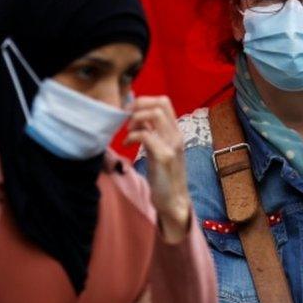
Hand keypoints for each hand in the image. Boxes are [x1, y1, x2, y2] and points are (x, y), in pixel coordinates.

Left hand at [123, 96, 191, 242]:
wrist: (173, 200)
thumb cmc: (163, 176)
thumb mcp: (158, 149)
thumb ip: (152, 133)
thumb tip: (137, 119)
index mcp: (175, 132)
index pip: (164, 101)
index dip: (144, 101)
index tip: (129, 112)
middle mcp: (176, 135)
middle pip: (160, 103)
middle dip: (138, 106)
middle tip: (126, 120)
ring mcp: (172, 145)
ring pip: (155, 114)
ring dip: (136, 119)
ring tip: (128, 132)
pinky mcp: (164, 157)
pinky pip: (146, 135)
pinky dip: (132, 136)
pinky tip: (127, 145)